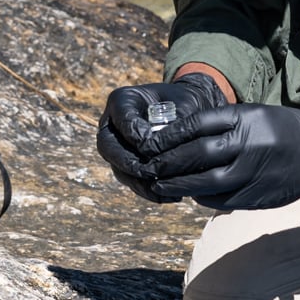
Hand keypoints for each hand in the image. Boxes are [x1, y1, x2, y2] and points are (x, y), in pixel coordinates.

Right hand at [97, 72, 227, 198]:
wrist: (190, 110)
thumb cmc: (187, 104)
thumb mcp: (185, 107)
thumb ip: (175, 125)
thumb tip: (165, 152)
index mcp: (122, 101)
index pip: (124, 123)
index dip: (138, 138)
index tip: (155, 149)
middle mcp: (112, 124)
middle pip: (109, 148)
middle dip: (130, 164)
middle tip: (150, 173)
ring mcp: (117, 146)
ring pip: (119, 169)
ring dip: (139, 183)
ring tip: (163, 192)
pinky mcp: (126, 165)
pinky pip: (131, 181)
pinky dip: (148, 191)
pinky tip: (169, 197)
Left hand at [135, 101, 299, 210]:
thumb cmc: (275, 128)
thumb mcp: (248, 113)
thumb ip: (215, 123)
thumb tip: (173, 137)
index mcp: (243, 121)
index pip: (195, 128)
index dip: (168, 138)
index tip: (148, 144)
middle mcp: (247, 147)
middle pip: (196, 157)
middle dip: (167, 164)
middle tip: (147, 167)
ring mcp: (253, 174)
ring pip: (206, 184)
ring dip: (179, 186)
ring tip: (161, 184)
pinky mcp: (258, 197)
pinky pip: (221, 201)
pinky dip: (202, 197)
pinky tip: (191, 193)